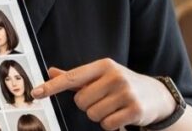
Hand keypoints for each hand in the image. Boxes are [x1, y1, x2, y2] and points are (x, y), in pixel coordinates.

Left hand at [32, 58, 175, 129]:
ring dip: (100, 116)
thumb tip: (50, 72)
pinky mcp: (134, 109)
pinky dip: (111, 125)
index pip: (72, 77)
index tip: (35, 93)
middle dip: (89, 106)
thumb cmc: (122, 85)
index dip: (52, 86)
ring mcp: (126, 92)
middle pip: (81, 102)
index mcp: (104, 65)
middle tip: (104, 100)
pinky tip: (121, 116)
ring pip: (93, 115)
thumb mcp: (102, 76)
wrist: (156, 96)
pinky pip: (107, 125)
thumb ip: (76, 77)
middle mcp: (115, 76)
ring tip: (114, 108)